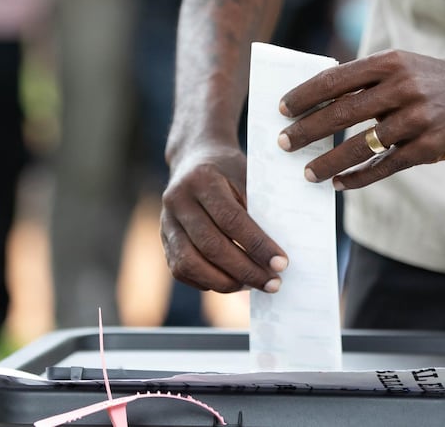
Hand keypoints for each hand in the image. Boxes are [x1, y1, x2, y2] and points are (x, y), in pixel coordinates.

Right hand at [160, 142, 288, 292]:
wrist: (194, 160)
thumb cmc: (229, 171)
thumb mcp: (247, 176)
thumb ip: (258, 209)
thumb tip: (275, 253)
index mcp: (202, 180)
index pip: (231, 219)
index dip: (257, 245)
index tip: (281, 264)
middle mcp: (178, 200)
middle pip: (211, 246)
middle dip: (245, 270)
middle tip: (273, 283)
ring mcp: (166, 222)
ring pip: (190, 263)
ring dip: (225, 282)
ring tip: (252, 284)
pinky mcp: (163, 239)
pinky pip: (181, 270)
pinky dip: (207, 281)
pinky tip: (231, 280)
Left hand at [278, 49, 444, 188]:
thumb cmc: (428, 77)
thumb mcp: (398, 64)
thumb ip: (363, 80)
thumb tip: (314, 101)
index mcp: (388, 64)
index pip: (334, 80)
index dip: (304, 96)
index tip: (281, 109)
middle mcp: (401, 89)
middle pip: (340, 113)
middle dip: (306, 131)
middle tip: (282, 144)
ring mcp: (416, 119)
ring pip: (360, 146)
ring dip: (328, 162)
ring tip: (307, 173)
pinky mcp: (428, 147)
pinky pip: (384, 167)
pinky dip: (358, 178)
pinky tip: (339, 184)